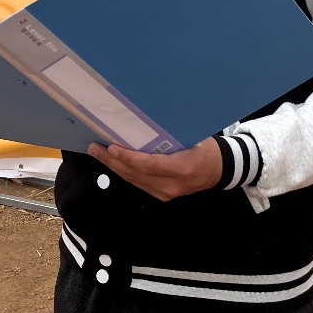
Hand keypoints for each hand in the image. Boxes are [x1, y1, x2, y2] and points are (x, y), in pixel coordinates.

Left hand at [88, 138, 221, 201]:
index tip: (112, 147)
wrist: (219, 171)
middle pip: (136, 174)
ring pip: (133, 180)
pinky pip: (138, 183)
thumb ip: (171, 133)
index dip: (129, 158)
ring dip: (114, 167)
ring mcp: (165, 193)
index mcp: (182, 168)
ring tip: (97, 153)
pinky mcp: (161, 195)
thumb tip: (146, 117)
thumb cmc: (206, 150)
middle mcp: (171, 185)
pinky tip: (113, 162)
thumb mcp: (194, 137)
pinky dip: (124, 172)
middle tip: (94, 147)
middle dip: (112, 161)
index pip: (150, 165)